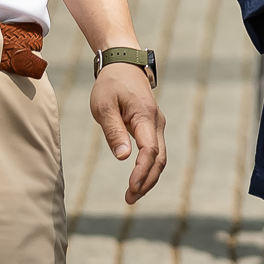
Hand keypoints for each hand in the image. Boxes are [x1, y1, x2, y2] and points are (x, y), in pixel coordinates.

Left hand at [90, 60, 167, 204]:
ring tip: (131, 195)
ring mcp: (157, 124)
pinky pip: (155, 151)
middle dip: (147, 182)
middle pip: (159, 159)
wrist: (123, 64)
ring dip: (149, 178)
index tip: (131, 188)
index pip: (150, 151)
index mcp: (145, 116)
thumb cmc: (110, 84)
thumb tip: (123, 157)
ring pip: (160, 157)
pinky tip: (137, 179)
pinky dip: (149, 168)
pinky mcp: (152, 126)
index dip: (142, 172)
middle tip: (129, 199)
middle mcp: (156, 122)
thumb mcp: (104, 106)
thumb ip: (113, 131)